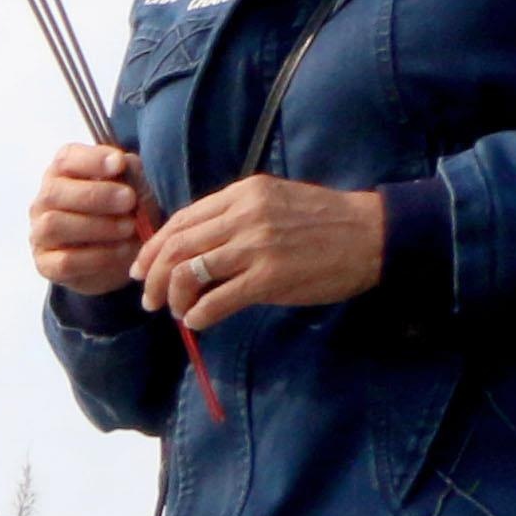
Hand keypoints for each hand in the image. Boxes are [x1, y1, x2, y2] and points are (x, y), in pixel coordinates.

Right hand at [27, 140, 153, 296]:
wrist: (116, 257)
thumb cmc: (121, 213)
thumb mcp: (132, 189)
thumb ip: (130, 174)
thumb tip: (127, 164)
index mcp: (62, 173)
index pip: (66, 159)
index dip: (91, 159)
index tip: (119, 163)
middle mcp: (45, 201)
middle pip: (55, 192)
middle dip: (96, 195)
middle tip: (129, 200)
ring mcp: (40, 234)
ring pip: (54, 225)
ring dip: (97, 226)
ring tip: (129, 227)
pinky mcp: (46, 264)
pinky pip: (65, 261)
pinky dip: (98, 256)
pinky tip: (122, 251)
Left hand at [134, 175, 382, 320]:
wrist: (372, 235)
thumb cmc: (324, 222)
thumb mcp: (274, 203)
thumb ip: (235, 218)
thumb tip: (194, 249)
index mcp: (243, 193)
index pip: (181, 220)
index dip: (154, 247)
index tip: (143, 267)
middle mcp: (244, 215)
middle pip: (178, 246)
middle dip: (154, 276)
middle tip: (149, 298)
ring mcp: (256, 246)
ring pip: (190, 272)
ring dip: (174, 297)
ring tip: (176, 311)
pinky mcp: (270, 277)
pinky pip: (217, 300)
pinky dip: (199, 314)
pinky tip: (198, 321)